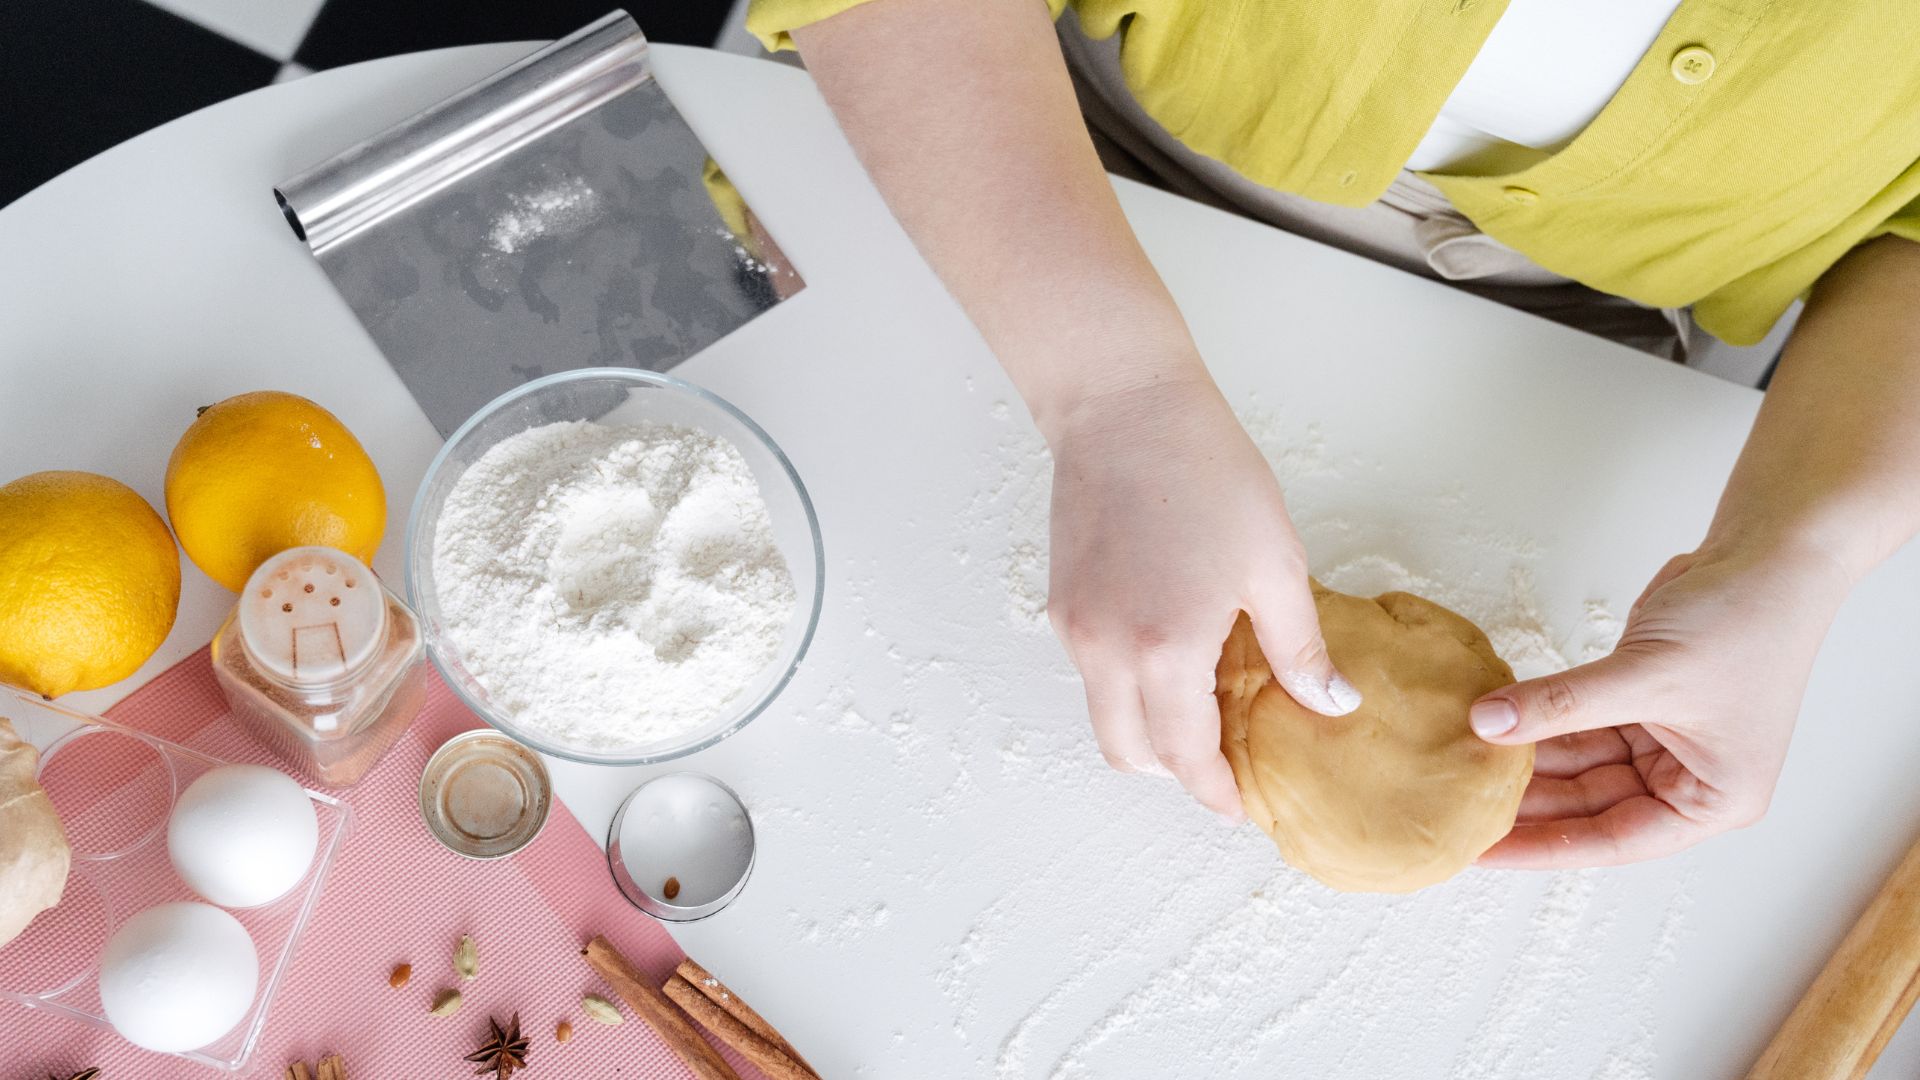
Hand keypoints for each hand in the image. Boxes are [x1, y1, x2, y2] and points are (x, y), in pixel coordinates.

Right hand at [1042, 366, 1358, 819]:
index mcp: (1166, 649)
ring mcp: (1075, 628)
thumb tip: (1329, 703)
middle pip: (1131, 755)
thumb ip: (1299, 647)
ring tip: (1205, 700)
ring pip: (1105, 716)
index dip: (1215, 791)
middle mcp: (1107, 651)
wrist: (1123, 407)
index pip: (1186, 757)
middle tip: (1227, 761)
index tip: (1241, 805)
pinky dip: (1128, 687)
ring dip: (1149, 729)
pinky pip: (1092, 674)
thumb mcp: (1274, 562)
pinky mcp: (1062, 604)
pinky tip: (1172, 653)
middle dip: (1177, 772)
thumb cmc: (1203, 470)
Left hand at [1471, 544, 1848, 867]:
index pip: (1612, 839)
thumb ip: (1561, 704)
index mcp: (1713, 800)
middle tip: (1460, 812)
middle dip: (1526, 805)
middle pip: (1590, 806)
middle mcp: (1689, 780)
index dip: (1544, 845)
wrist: (1766, 554)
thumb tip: (1487, 724)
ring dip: (1524, 762)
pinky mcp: (1639, 704)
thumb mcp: (1646, 675)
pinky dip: (1538, 723)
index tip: (1485, 853)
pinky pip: (1577, 725)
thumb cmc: (1746, 621)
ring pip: (1578, 765)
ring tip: (1462, 771)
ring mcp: (1663, 741)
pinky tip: (1491, 728)